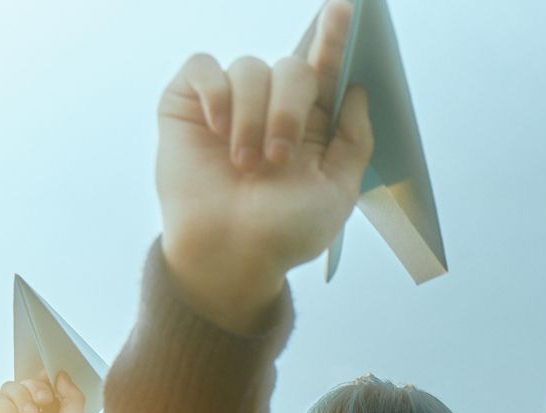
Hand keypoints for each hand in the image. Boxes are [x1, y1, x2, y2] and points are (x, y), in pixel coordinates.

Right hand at [0, 373, 86, 412]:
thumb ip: (74, 398)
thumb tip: (62, 375)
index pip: (48, 386)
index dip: (49, 378)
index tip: (52, 375)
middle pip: (29, 383)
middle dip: (37, 387)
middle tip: (43, 399)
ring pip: (11, 387)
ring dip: (22, 396)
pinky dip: (7, 408)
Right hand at [156, 0, 373, 332]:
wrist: (230, 254)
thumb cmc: (284, 232)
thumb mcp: (337, 192)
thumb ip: (353, 141)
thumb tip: (356, 91)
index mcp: (310, 124)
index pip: (326, 69)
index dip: (334, 36)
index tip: (348, 9)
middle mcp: (272, 107)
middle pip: (291, 66)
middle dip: (289, 108)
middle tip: (278, 158)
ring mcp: (230, 103)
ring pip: (250, 68)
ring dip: (252, 117)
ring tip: (245, 164)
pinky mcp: (189, 102)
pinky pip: (205, 67)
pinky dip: (215, 94)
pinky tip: (217, 131)